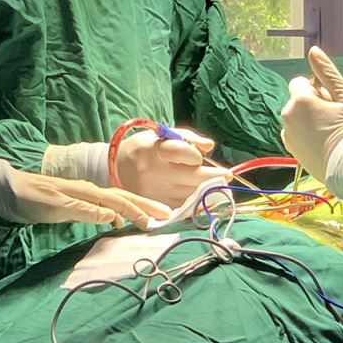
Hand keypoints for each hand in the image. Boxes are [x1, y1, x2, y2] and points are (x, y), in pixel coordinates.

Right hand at [0, 159, 166, 227]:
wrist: (9, 188)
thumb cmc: (39, 199)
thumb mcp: (69, 209)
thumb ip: (90, 212)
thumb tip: (112, 219)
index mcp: (90, 192)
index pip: (122, 197)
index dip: (144, 204)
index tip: (164, 214)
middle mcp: (85, 188)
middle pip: (121, 195)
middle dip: (145, 204)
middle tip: (167, 215)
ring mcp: (72, 193)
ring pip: (106, 199)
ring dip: (127, 208)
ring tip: (146, 218)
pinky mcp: (57, 200)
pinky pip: (79, 206)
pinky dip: (96, 212)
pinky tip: (108, 217)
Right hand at [115, 128, 229, 207]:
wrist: (115, 169)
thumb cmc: (144, 149)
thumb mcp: (160, 135)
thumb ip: (187, 137)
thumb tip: (209, 147)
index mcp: (153, 150)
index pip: (183, 152)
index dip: (196, 155)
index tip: (202, 158)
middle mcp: (153, 171)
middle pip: (193, 177)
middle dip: (214, 176)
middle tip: (227, 175)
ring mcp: (153, 191)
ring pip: (191, 193)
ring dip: (207, 190)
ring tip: (215, 185)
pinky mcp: (153, 206)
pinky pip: (182, 206)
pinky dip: (193, 201)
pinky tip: (200, 196)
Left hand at [281, 47, 342, 185]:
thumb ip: (327, 72)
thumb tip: (313, 50)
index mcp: (299, 101)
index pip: (300, 83)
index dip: (317, 90)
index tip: (332, 102)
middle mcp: (287, 116)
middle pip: (298, 100)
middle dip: (313, 104)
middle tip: (334, 117)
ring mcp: (287, 134)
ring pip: (297, 117)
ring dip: (308, 119)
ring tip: (330, 131)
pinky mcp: (290, 149)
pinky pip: (295, 133)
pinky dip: (305, 134)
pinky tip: (323, 142)